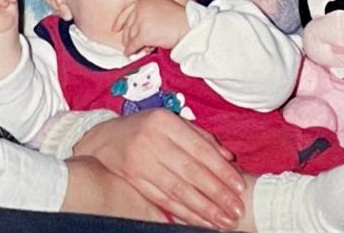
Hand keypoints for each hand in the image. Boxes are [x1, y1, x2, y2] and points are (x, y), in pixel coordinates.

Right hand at [73, 109, 244, 228]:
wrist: (103, 140)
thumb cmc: (144, 129)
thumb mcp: (170, 122)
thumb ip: (200, 137)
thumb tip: (229, 158)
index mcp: (164, 122)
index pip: (200, 149)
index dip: (221, 170)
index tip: (239, 186)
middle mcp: (151, 140)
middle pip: (190, 171)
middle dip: (217, 193)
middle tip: (236, 209)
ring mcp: (140, 161)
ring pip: (177, 190)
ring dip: (204, 209)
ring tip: (224, 221)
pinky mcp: (133, 180)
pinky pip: (163, 200)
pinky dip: (184, 213)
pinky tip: (200, 222)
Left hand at [113, 0, 188, 54]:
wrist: (190, 26)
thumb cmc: (181, 20)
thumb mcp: (163, 9)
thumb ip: (149, 15)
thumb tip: (138, 30)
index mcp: (146, 1)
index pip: (127, 10)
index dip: (120, 21)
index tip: (116, 28)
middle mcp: (141, 8)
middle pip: (128, 26)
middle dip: (129, 37)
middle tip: (132, 45)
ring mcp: (141, 21)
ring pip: (130, 36)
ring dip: (133, 45)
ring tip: (139, 49)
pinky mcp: (143, 34)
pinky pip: (133, 45)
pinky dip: (131, 51)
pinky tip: (130, 54)